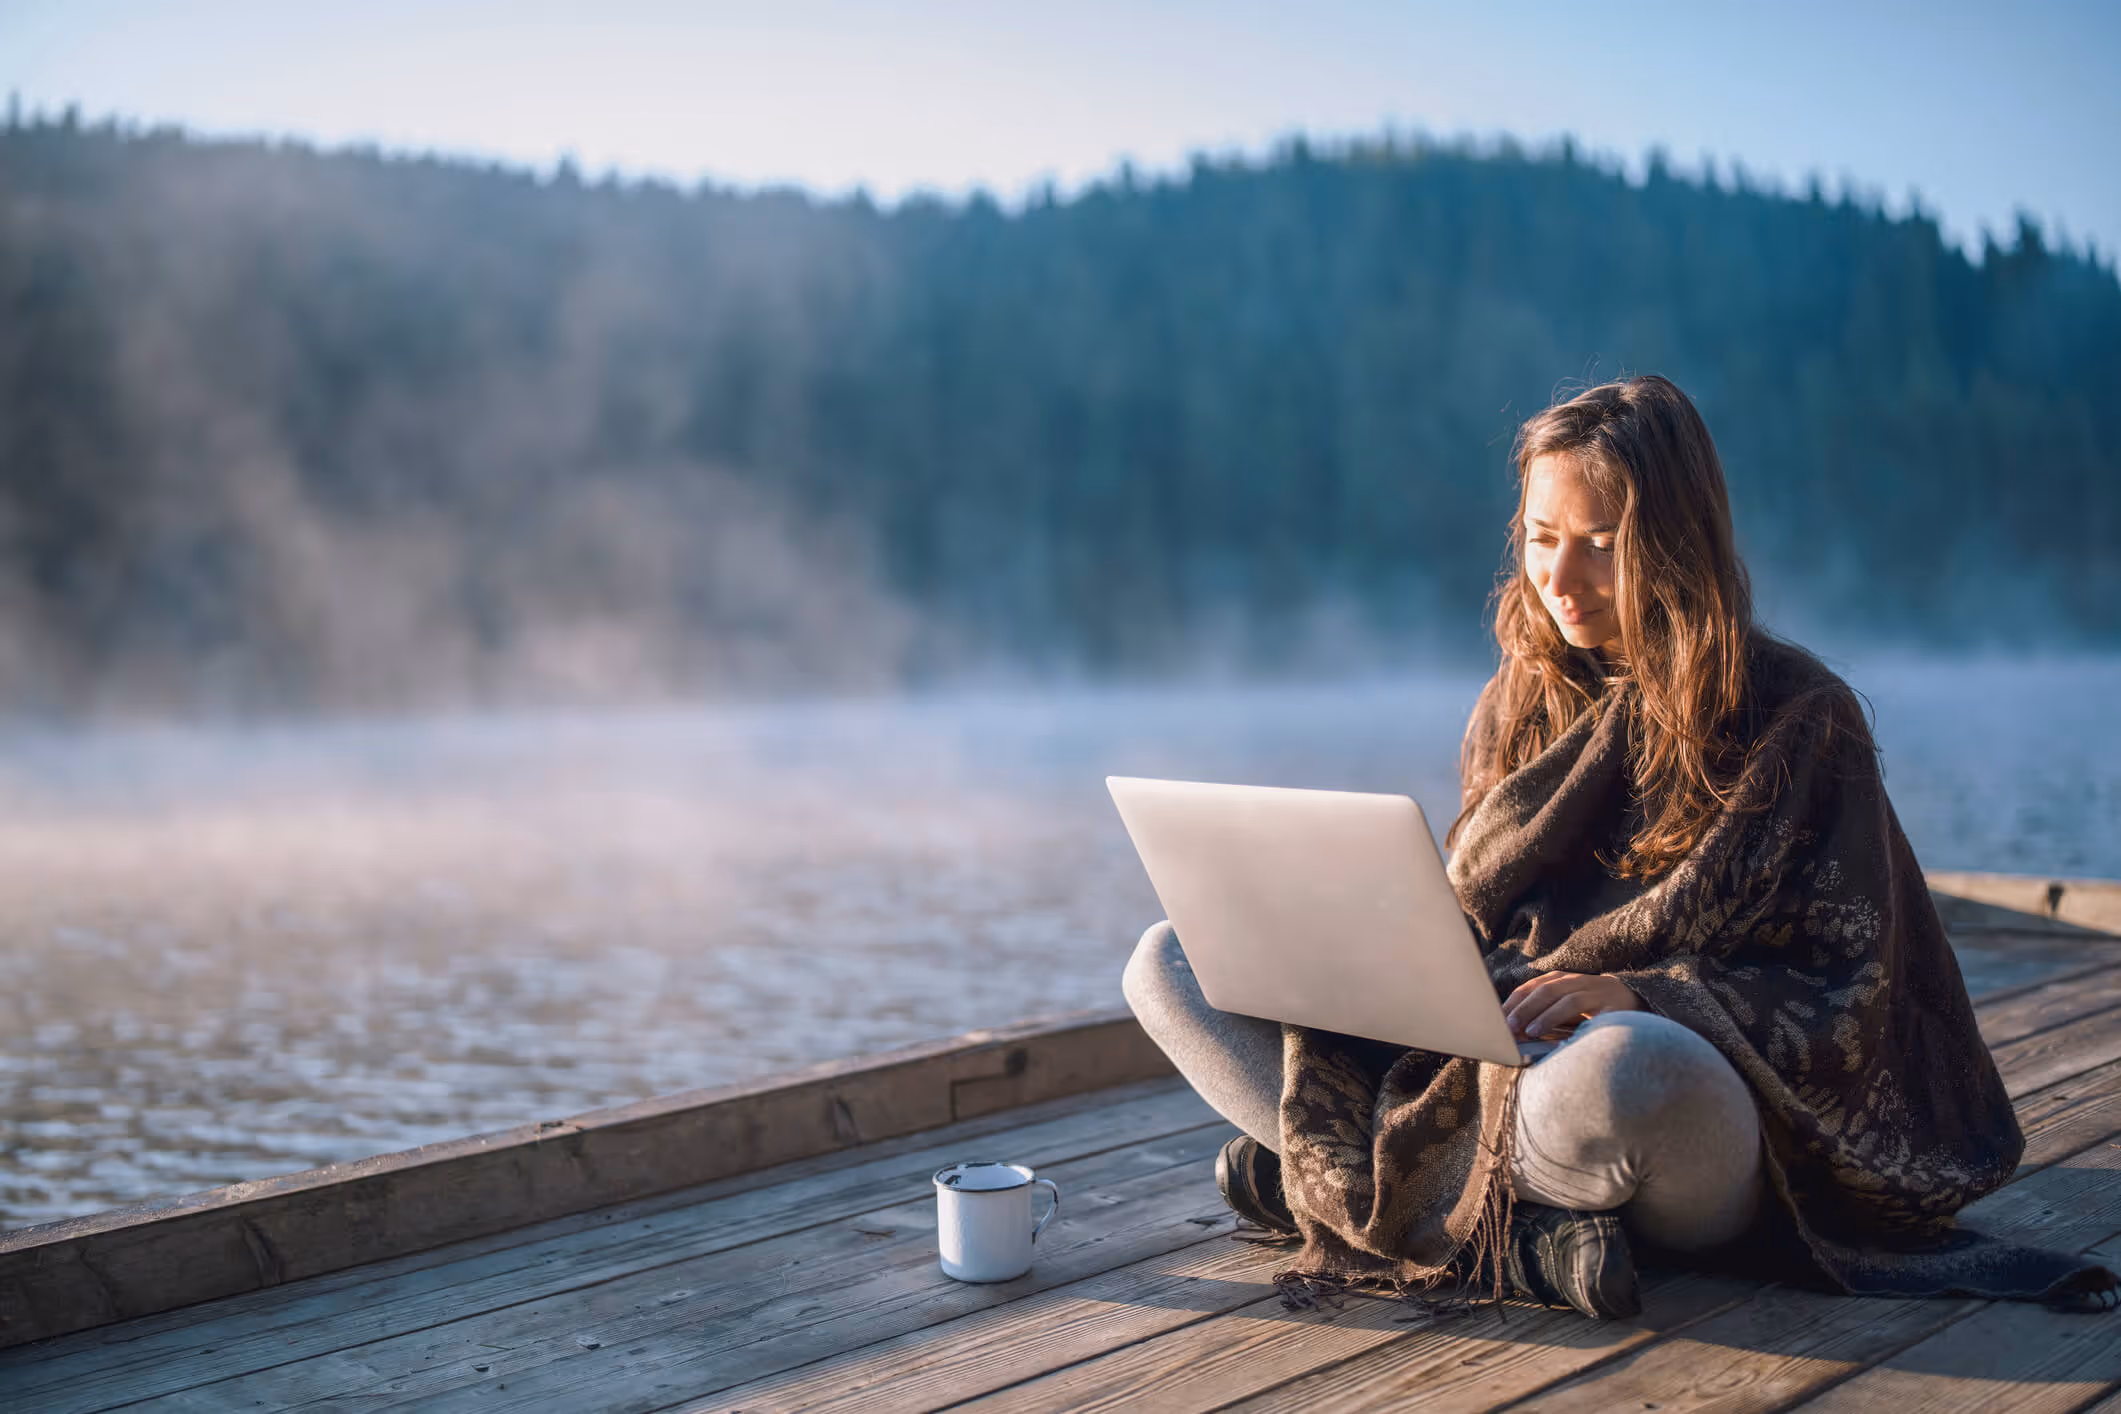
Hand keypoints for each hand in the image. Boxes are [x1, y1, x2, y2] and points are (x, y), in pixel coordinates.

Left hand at [1503, 971, 1643, 1040]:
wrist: (1639, 1003)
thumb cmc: (1594, 1012)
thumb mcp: (1568, 1011)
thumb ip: (1545, 1017)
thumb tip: (1516, 1033)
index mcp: (1562, 980)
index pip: (1530, 987)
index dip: (1512, 1002)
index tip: (1495, 1019)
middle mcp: (1576, 981)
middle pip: (1542, 989)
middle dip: (1521, 1008)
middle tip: (1504, 1026)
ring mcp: (1593, 989)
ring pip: (1559, 995)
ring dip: (1539, 1014)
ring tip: (1523, 1031)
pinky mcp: (1608, 1003)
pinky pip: (1579, 1005)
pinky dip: (1558, 1017)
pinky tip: (1547, 1031)